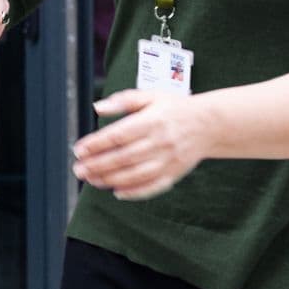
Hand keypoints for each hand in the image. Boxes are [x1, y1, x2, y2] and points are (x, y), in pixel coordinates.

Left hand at [72, 88, 204, 199]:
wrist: (209, 124)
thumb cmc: (175, 108)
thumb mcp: (150, 96)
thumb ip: (123, 100)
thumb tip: (98, 107)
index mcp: (151, 121)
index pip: (118, 135)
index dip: (96, 144)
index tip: (79, 149)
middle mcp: (160, 142)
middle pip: (123, 157)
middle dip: (97, 165)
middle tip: (78, 169)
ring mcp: (168, 160)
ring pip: (135, 175)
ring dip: (109, 179)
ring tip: (91, 180)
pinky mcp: (174, 173)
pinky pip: (152, 187)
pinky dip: (134, 192)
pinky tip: (117, 191)